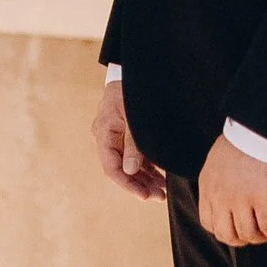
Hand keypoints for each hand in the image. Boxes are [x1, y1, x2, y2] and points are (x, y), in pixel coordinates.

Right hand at [93, 77, 164, 201]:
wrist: (139, 69)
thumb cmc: (134, 90)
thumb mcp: (135, 117)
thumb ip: (133, 144)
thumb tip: (129, 170)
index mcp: (104, 132)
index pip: (112, 167)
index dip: (128, 184)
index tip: (144, 196)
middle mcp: (106, 136)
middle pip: (122, 168)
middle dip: (140, 184)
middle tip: (159, 197)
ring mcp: (116, 135)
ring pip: (129, 164)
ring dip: (145, 178)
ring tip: (162, 191)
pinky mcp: (127, 132)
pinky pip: (135, 155)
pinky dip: (147, 166)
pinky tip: (160, 178)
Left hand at [197, 134, 266, 246]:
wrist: (258, 130)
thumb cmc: (241, 139)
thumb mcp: (215, 161)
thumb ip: (215, 181)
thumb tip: (223, 195)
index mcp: (208, 187)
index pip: (208, 223)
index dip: (222, 231)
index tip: (234, 230)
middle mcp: (221, 197)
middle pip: (226, 234)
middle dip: (240, 240)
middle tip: (251, 236)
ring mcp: (241, 199)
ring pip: (247, 234)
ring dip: (259, 238)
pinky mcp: (262, 198)